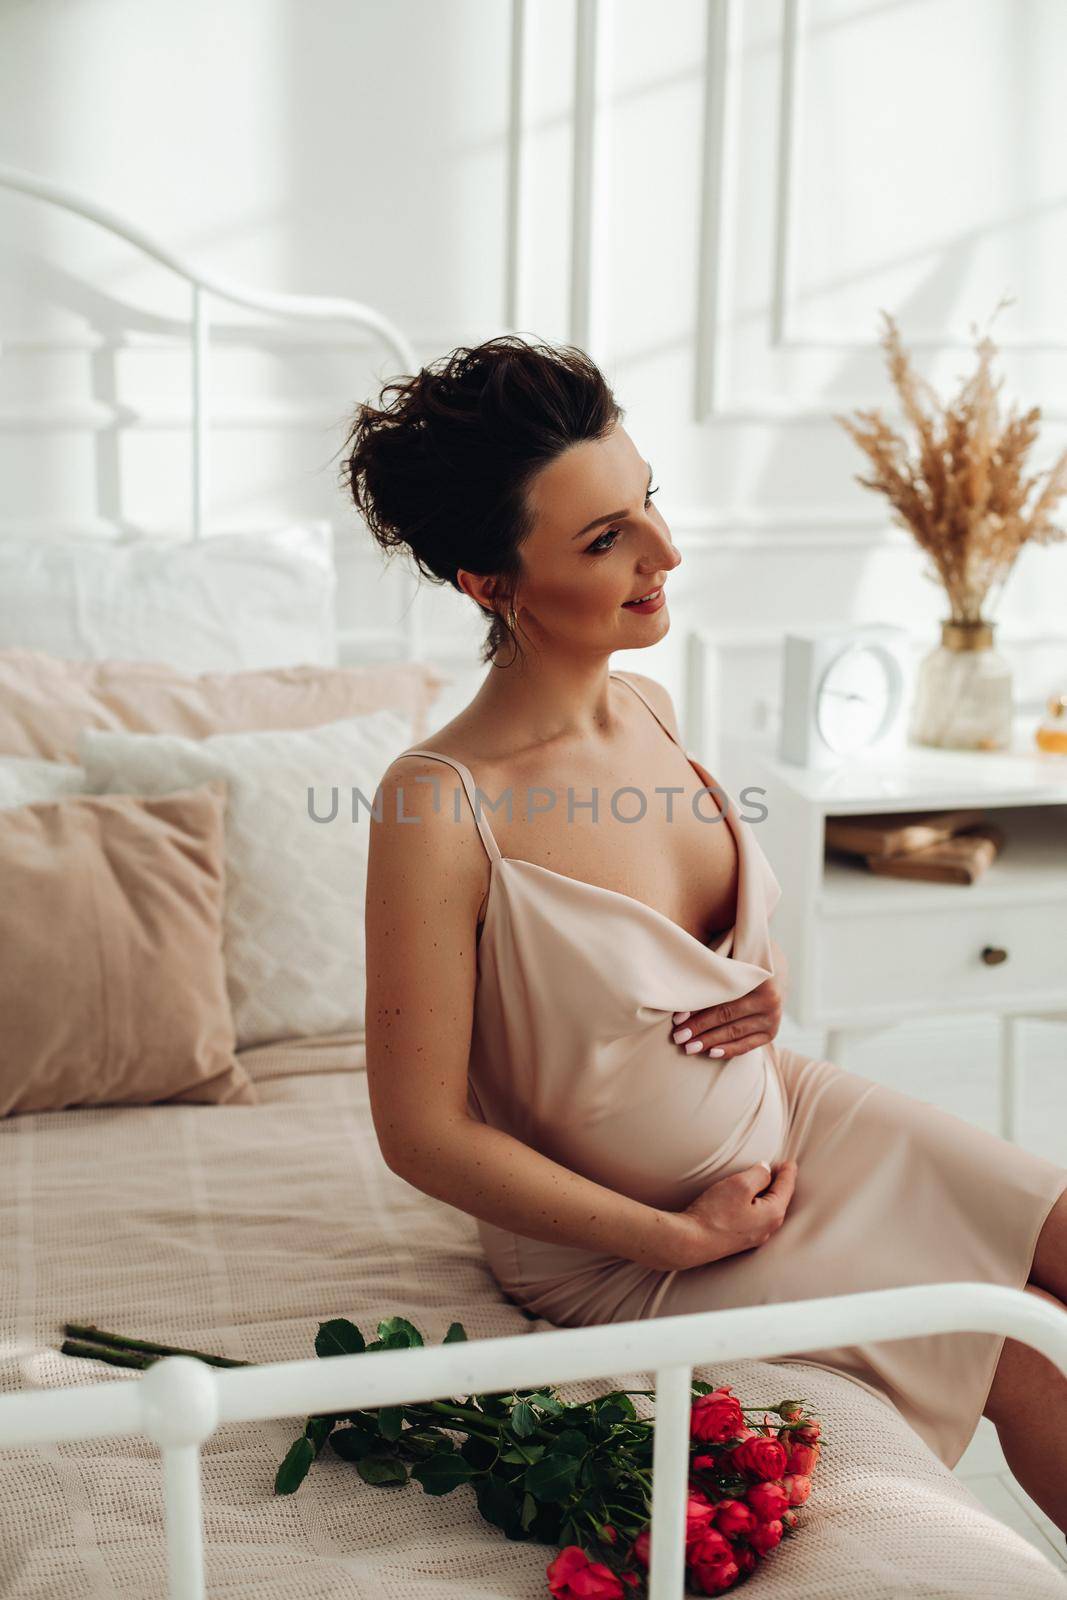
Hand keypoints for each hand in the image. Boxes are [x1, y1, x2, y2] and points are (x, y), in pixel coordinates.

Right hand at [669, 1158, 797, 1269]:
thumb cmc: (715, 1214)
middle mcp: (767, 1228)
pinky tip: (747, 1200)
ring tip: (765, 1182)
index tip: (789, 1162)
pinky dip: (756, 1204)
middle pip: (779, 1200)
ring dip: (767, 1194)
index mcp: (772, 1213)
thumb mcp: (740, 1185)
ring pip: (767, 1209)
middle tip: (781, 1170)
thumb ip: (759, 1174)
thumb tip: (766, 1170)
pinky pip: (755, 1217)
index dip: (788, 1172)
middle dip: (781, 1184)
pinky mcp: (739, 1239)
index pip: (786, 1188)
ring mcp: (753, 1236)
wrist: (692, 1242)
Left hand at [670, 972, 784, 1060]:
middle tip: (678, 1037)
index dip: (698, 1006)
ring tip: (689, 1047)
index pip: (722, 995)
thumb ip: (711, 974)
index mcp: (759, 977)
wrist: (768, 977)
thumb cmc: (739, 969)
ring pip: (735, 1032)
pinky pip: (747, 1045)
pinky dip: (728, 1050)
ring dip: (709, 1041)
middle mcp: (770, 999)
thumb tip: (679, 992)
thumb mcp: (729, 965)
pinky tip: (711, 1053)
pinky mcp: (770, 1033)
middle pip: (727, 1015)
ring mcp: (772, 1018)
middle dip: (699, 1027)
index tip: (677, 1018)